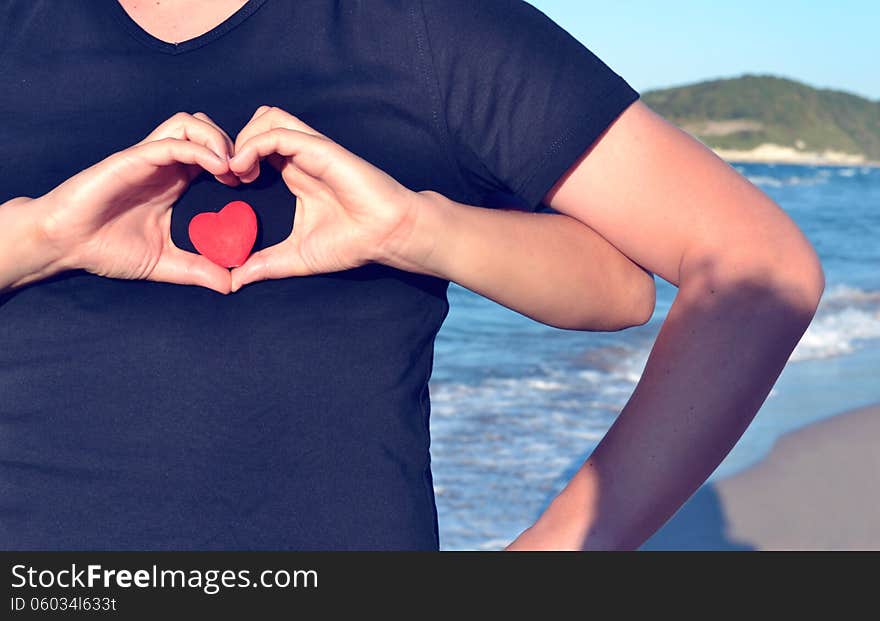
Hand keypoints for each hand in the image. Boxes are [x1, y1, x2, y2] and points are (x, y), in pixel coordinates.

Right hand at [38, 112, 237, 293]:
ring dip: (218, 139)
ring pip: (189, 123)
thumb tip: (230, 285)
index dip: (236, 162)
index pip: (212, 154)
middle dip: (233, 145)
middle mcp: (163, 164)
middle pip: (205, 129)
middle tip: (246, 174)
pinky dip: (199, 148)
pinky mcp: (132, 158)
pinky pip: (171, 141)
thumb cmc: (106, 249)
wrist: (63, 244)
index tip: (252, 185)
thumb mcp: (163, 264)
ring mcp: (147, 158)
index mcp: (173, 182)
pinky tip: (218, 169)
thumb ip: (197, 270)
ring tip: (232, 169)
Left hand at [227, 106, 419, 290]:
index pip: (259, 146)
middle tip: (228, 174)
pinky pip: (279, 133)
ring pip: (268, 116)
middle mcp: (303, 156)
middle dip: (235, 141)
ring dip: (244, 138)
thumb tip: (235, 282)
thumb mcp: (296, 257)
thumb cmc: (353, 243)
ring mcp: (312, 150)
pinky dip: (253, 145)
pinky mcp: (320, 150)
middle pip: (260, 121)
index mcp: (297, 172)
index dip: (236, 158)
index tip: (227, 186)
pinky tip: (243, 169)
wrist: (388, 236)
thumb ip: (266, 264)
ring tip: (237, 169)